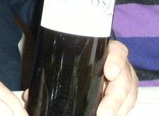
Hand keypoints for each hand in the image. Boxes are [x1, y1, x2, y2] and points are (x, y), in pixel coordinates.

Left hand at [21, 40, 137, 115]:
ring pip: (129, 94)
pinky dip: (121, 111)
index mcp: (106, 50)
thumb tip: (29, 96)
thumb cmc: (74, 58)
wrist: (85, 57)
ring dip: (119, 109)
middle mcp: (119, 64)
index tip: (110, 72)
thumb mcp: (66, 60)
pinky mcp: (125, 93)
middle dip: (115, 97)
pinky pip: (128, 103)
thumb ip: (50, 73)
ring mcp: (124, 79)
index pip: (117, 51)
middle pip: (125, 79)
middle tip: (103, 112)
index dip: (116, 60)